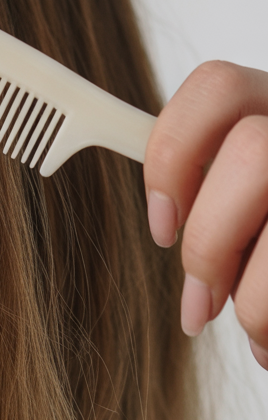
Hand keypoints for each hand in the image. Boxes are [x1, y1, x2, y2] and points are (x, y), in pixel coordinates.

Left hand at [144, 61, 267, 369]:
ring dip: (255, 295)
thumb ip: (224, 197)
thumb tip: (169, 224)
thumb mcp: (254, 207)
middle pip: (251, 151)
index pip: (217, 88)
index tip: (162, 228)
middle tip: (201, 302)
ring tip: (257, 331)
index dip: (173, 155)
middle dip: (210, 241)